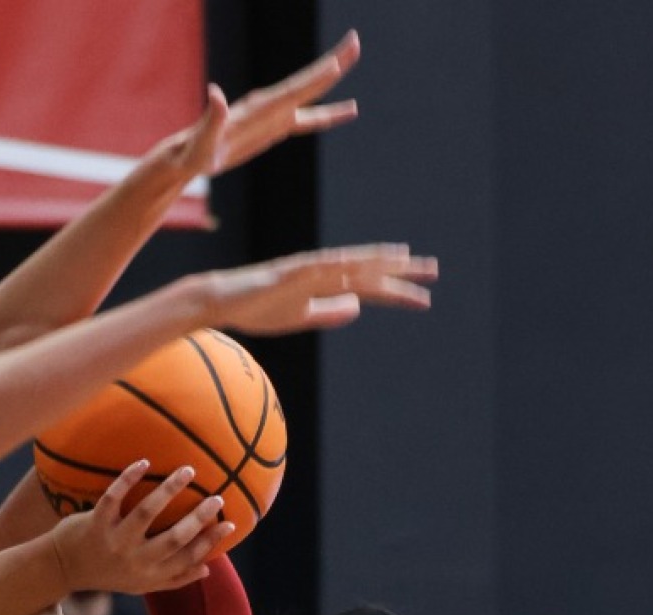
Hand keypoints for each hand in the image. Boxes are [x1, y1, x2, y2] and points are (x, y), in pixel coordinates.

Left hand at [46, 462, 231, 594]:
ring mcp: (114, 541)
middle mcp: (134, 560)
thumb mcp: (140, 584)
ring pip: (146, 513)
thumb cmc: (106, 573)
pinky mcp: (94, 524)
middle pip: (174, 538)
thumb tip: (207, 568)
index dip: (211, 542)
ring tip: (188, 470)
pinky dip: (128, 479)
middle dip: (198, 517)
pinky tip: (144, 463)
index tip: (231, 523)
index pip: (188, 559)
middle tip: (216, 496)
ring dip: (169, 490)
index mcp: (150, 574)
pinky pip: (113, 498)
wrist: (61, 568)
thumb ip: (173, 578)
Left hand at [153, 31, 360, 177]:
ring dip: (333, 79)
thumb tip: (215, 93)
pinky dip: (330, 114)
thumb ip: (212, 117)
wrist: (188, 157)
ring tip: (354, 60)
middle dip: (333, 63)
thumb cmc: (194, 151)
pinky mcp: (276, 128)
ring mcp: (274, 115)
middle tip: (355, 42)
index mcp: (257, 107)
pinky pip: (310, 120)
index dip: (314, 79)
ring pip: (312, 97)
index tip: (337, 65)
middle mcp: (269, 105)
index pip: (292, 91)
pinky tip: (349, 111)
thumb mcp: (202, 140)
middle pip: (307, 83)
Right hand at [203, 244, 437, 335]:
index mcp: (324, 285)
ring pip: (347, 264)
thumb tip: (359, 305)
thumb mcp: (300, 317)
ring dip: (375, 262)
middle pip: (366, 270)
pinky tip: (358, 264)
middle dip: (400, 272)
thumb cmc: (255, 309)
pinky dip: (338, 264)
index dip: (397, 291)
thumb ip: (328, 311)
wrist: (219, 302)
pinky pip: (316, 268)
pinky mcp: (286, 274)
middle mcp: (320, 272)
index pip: (368, 287)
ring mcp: (304, 271)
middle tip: (433, 271)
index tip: (424, 297)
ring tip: (406, 260)